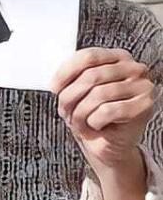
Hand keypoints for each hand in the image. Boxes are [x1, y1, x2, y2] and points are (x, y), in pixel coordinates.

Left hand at [53, 48, 155, 175]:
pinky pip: (108, 110)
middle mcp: (133, 69)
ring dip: (81, 113)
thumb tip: (55, 80)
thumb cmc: (93, 115)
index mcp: (117, 58)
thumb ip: (71, 78)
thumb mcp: (79, 93)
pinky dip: (94, 121)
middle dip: (70, 97)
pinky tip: (96, 125)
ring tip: (81, 121)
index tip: (53, 88)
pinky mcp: (145, 106)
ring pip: (98, 94)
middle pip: (91, 76)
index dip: (66, 72)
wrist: (108, 143)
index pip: (88, 56)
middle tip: (65, 111)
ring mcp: (143, 87)